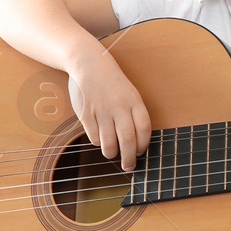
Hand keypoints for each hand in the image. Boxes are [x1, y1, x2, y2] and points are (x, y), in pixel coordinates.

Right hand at [66, 52, 150, 171]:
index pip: (144, 129)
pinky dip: (97, 142)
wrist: (89, 64)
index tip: (141, 152)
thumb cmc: (113, 82)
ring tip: (113, 153)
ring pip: (109, 143)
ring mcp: (102, 111)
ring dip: (112, 153)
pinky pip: (93, 137)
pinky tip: (100, 138)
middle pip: (128, 140)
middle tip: (128, 166)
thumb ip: (134, 114)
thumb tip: (138, 143)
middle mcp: (119, 106)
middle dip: (129, 159)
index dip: (144, 145)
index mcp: (134, 101)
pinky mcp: (86, 114)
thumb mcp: (130, 93)